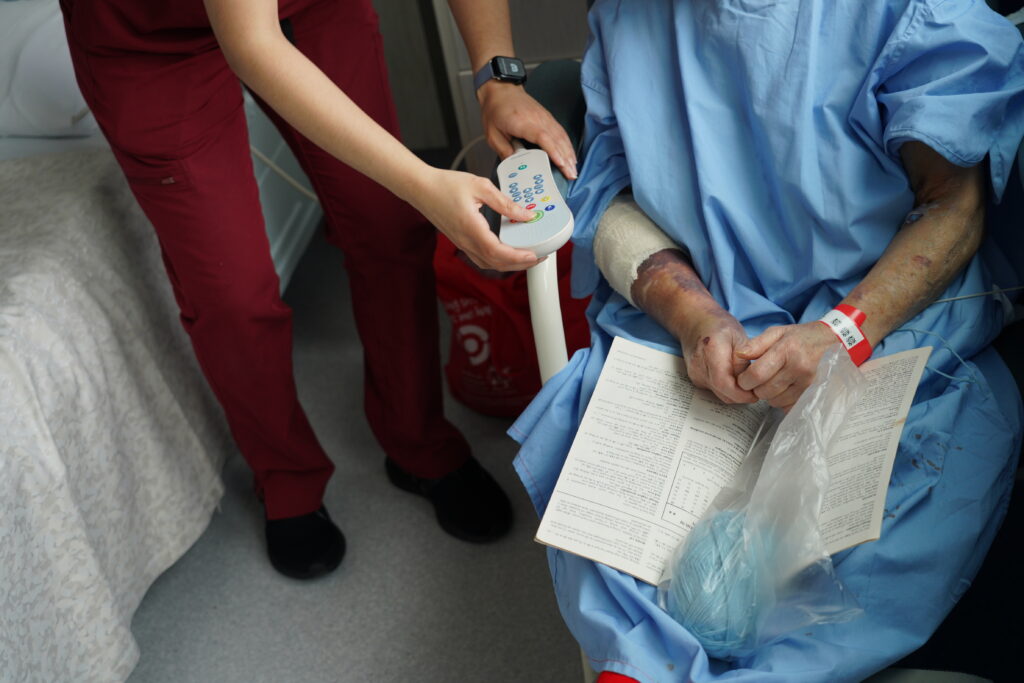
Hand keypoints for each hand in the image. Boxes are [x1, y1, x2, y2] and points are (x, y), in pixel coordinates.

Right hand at [409, 167, 538, 270]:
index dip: (519, 258)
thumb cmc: (445, 185)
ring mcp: (462, 244)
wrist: (420, 188)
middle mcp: (466, 241)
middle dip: (520, 264)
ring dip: (510, 264)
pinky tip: (507, 252)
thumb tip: (525, 215)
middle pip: (496, 264)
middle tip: (539, 257)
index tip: (535, 255)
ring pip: (489, 264)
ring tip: (527, 256)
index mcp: (471, 228)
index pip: (498, 252)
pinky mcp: (461, 242)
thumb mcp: (480, 186)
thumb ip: (505, 203)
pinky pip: (482, 258)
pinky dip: (498, 260)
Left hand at [478, 81, 577, 178]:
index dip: (554, 152)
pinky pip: (561, 132)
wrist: (501, 90)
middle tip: (571, 175)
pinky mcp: (547, 118)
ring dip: (569, 153)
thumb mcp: (493, 134)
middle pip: (557, 139)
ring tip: (573, 170)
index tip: (562, 164)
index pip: (543, 138)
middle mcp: (538, 119)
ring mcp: (545, 118)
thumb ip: (504, 151)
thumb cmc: (496, 110)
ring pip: (562, 136)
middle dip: (566, 158)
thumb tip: (515, 166)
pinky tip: (570, 155)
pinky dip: (567, 145)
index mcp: (523, 123)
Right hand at [677, 309, 756, 404]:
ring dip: (734, 392)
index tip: (755, 394)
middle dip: (741, 395)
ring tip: (745, 379)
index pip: (724, 383)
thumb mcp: (739, 336)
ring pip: (720, 394)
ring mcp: (695, 374)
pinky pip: (715, 390)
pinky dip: (727, 388)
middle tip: (756, 387)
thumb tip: (747, 383)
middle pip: (723, 392)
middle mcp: (699, 366)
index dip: (741, 394)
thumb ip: (744, 361)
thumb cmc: (718, 325)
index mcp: (711, 351)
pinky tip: (734, 376)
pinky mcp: (696, 379)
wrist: (694, 321)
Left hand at [735, 322, 838, 410]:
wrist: (834, 340)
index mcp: (786, 350)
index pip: (757, 374)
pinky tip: (784, 390)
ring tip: (773, 383)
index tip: (744, 379)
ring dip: (769, 396)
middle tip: (759, 381)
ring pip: (776, 401)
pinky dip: (783, 401)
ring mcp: (808, 382)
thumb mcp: (777, 332)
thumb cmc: (801, 337)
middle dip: (756, 389)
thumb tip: (738, 355)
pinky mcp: (814, 392)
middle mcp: (798, 368)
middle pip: (765, 391)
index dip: (745, 380)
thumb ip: (756, 344)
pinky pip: (790, 406)